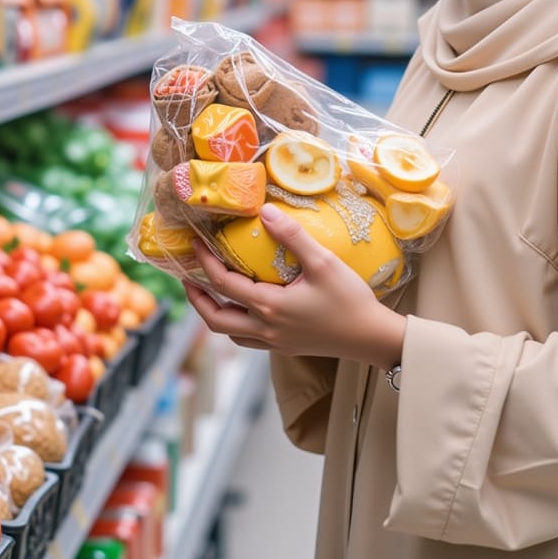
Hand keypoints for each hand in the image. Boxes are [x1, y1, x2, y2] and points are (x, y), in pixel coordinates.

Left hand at [186, 204, 406, 367]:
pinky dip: (235, 324)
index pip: (223, 284)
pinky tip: (243, 309)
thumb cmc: (350, 300)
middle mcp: (265, 328)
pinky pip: (248, 339)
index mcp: (269, 306)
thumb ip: (292, 236)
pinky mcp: (285, 347)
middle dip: (195, 299)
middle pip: (215, 319)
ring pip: (229, 333)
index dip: (204, 263)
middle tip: (187, 278)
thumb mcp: (323, 262)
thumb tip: (265, 211)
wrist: (371, 338)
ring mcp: (274, 342)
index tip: (194, 244)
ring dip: (213, 314)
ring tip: (208, 293)